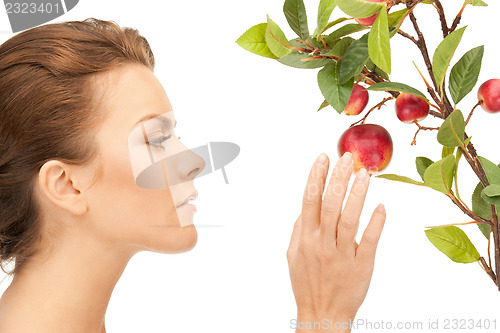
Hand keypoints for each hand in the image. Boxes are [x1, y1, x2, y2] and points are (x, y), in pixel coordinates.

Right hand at [287, 152, 385, 331]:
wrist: (322, 314)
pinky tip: (381, 206)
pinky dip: (376, 222)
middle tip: (348, 157)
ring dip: (357, 194)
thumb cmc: (307, 283)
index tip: (324, 157)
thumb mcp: (294, 255)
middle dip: (338, 177)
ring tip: (365, 173)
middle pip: (330, 204)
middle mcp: (322, 243)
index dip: (316, 176)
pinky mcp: (361, 265)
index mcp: (305, 238)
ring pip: (350, 218)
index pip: (309, 199)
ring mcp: (342, 254)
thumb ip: (299, 229)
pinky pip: (370, 240)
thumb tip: (306, 206)